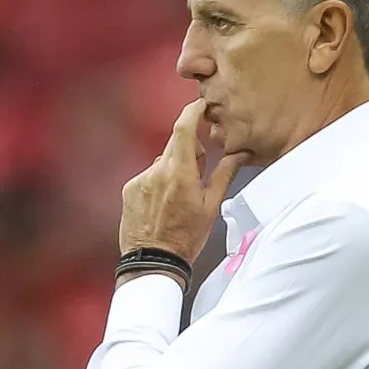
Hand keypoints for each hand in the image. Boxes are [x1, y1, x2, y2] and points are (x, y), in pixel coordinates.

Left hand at [119, 99, 248, 262]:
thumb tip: (239, 154)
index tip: (201, 106)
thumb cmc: (185, 238)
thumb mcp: (212, 206)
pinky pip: (149, 176)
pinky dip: (158, 183)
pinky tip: (164, 205)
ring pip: (162, 163)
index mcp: (180, 174)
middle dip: (189, 150)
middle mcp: (157, 172)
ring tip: (179, 199)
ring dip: (173, 170)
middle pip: (175, 145)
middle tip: (199, 172)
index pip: (183, 129)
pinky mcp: (130, 189)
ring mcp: (140, 180)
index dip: (192, 111)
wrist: (154, 262)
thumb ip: (224, 174)